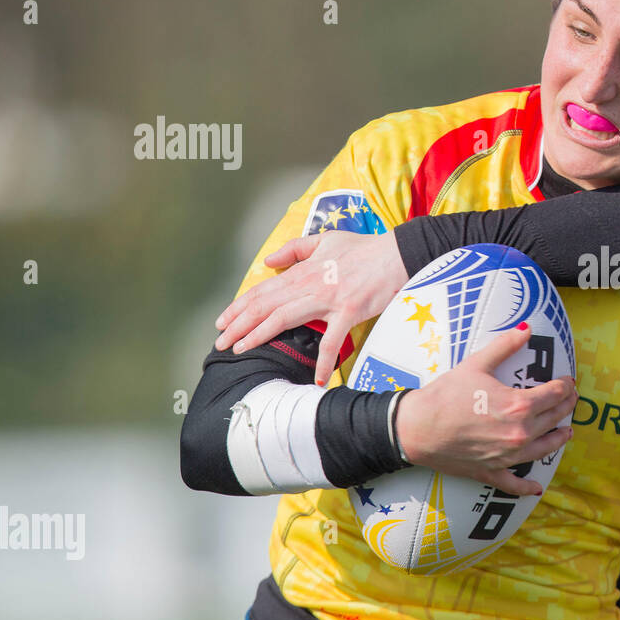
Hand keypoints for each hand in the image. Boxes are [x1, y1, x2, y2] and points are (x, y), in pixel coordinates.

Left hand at [215, 230, 408, 384]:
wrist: (398, 253)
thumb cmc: (365, 248)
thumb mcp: (326, 239)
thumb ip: (295, 249)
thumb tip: (268, 261)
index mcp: (303, 271)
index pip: (263, 290)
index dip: (239, 307)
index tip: (222, 322)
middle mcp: (309, 285)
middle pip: (265, 306)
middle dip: (239, 325)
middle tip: (221, 342)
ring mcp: (328, 299)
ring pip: (283, 318)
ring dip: (259, 335)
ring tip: (241, 350)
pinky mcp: (349, 312)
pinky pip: (331, 341)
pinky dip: (323, 362)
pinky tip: (317, 379)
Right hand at [396, 324, 578, 495]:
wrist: (416, 427)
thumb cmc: (445, 395)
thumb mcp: (476, 364)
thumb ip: (504, 346)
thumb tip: (526, 328)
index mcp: (519, 406)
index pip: (554, 394)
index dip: (565, 386)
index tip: (568, 381)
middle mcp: (519, 433)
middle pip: (553, 418)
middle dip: (566, 406)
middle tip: (571, 399)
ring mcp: (507, 456)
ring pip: (544, 448)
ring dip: (559, 439)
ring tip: (567, 431)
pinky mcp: (491, 472)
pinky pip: (514, 484)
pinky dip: (527, 487)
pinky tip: (537, 488)